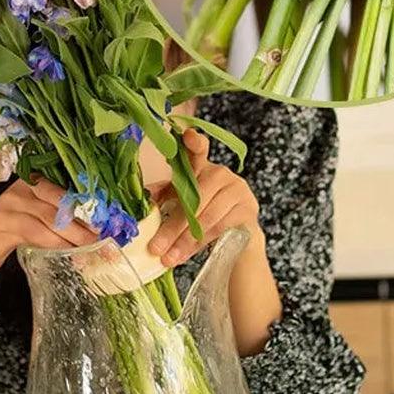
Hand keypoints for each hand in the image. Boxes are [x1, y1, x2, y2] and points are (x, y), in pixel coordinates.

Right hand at [0, 177, 97, 275]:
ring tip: (87, 247)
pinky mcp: (1, 226)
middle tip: (100, 236)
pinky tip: (65, 251)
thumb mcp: (34, 214)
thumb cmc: (12, 226)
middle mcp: (22, 189)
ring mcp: (9, 206)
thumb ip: (57, 214)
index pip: (64, 191)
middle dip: (81, 222)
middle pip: (58, 204)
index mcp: (33, 180)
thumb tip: (93, 226)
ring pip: (47, 219)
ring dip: (70, 235)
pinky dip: (51, 242)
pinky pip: (32, 232)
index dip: (85, 205)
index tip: (105, 220)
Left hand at [148, 129, 260, 267]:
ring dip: (184, 241)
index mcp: (203, 165)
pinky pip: (219, 228)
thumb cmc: (205, 210)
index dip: (194, 142)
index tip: (188, 136)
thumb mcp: (184, 200)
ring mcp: (237, 190)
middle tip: (155, 246)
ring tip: (167, 257)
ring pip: (206, 217)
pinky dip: (199, 245)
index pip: (199, 149)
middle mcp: (221, 173)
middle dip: (172, 226)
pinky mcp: (248, 209)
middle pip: (195, 197)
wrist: (239, 233)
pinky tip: (184, 256)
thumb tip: (145, 196)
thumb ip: (167, 194)